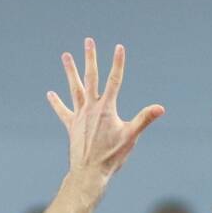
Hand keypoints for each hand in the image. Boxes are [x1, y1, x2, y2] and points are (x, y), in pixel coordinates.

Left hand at [46, 38, 164, 178]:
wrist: (90, 171)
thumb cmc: (112, 155)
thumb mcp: (131, 136)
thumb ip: (144, 119)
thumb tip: (161, 108)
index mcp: (107, 108)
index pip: (114, 80)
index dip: (118, 63)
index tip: (119, 47)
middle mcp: (91, 108)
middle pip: (91, 78)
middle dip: (90, 58)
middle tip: (88, 41)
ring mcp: (79, 115)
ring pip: (74, 88)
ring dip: (70, 72)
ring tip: (66, 56)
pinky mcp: (71, 125)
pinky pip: (63, 111)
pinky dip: (56, 102)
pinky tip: (50, 94)